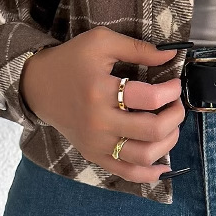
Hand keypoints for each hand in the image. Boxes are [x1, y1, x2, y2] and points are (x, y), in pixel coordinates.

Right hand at [19, 28, 185, 182]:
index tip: (175, 84)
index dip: (171, 91)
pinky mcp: (94, 155)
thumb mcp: (101, 41)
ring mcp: (96, 143)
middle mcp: (99, 122)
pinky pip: (127, 173)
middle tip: (176, 104)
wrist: (38, 86)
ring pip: (144, 155)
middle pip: (152, 130)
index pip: (149, 98)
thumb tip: (171, 54)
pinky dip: (149, 174)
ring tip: (170, 125)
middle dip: (175, 116)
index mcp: (100, 91)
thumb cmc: (72, 60)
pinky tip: (164, 165)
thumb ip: (138, 48)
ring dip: (168, 141)